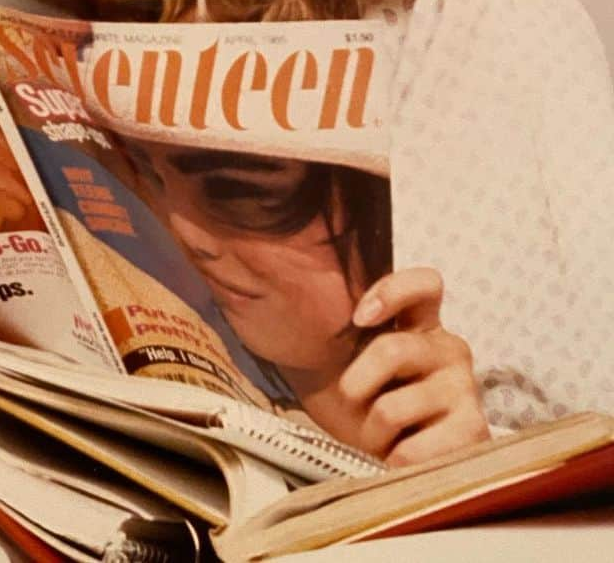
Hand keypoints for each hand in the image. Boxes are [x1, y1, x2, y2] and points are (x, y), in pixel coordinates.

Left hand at [341, 267, 489, 465]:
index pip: (425, 283)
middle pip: (394, 349)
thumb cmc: (363, 399)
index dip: (392, 292)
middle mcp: (449, 348)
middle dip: (356, 381)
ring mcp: (465, 388)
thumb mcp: (346, 356)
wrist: (388, 457)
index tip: (357, 318)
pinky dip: (392, 460)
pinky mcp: (474, 431)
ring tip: (381, 432)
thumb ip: (334, 322)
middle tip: (350, 397)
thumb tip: (267, 282)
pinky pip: (413, 450)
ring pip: (394, 407)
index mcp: (422, 321)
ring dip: (372, 429)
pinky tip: (400, 454)